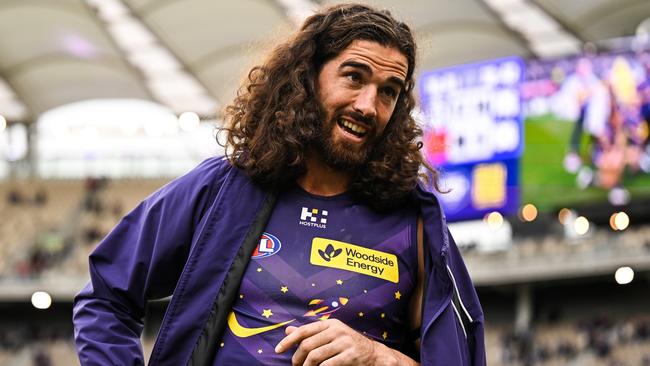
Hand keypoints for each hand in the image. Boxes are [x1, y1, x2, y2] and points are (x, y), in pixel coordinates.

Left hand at [274, 318, 392, 365]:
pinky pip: (327, 365)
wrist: (374, 355)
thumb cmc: (348, 345)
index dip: (288, 341)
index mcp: (330, 323)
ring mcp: (344, 342)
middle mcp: (337, 330)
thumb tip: (287, 331)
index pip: (304, 330)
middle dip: (297, 358)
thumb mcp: (330, 335)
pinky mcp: (351, 355)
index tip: (277, 350)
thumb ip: (310, 333)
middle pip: (307, 345)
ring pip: (315, 356)